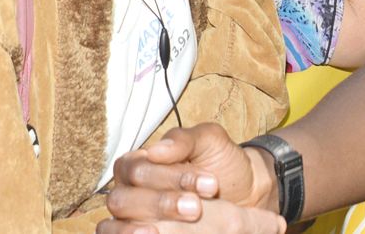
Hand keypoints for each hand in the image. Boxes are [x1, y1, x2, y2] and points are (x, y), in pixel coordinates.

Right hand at [104, 126, 279, 233]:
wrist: (245, 192)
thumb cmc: (221, 163)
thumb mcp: (210, 141)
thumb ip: (183, 140)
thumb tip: (155, 151)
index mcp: (139, 162)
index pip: (136, 169)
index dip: (168, 177)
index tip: (210, 184)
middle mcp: (129, 190)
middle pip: (124, 198)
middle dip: (161, 203)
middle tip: (196, 208)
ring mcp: (131, 217)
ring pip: (120, 222)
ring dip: (146, 223)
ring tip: (169, 228)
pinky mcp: (143, 232)